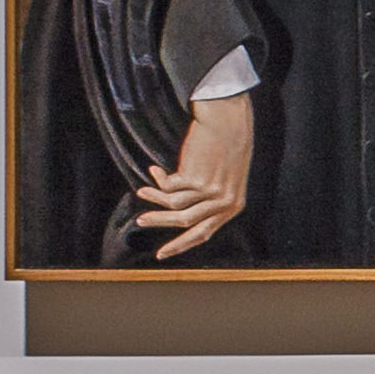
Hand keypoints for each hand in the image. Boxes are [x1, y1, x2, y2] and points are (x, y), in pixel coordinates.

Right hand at [135, 93, 253, 260]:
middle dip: (160, 223)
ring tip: (140, 193)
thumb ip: (211, 197)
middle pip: (184, 223)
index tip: (162, 253)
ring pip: (172, 206)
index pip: (204, 233)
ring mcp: (211, 191)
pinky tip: (154, 170)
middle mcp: (224, 202)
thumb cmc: (227, 145)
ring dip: (153, 199)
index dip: (182, 244)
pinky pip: (168, 187)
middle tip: (140, 222)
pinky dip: (158, 180)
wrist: (227, 120)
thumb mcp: (227, 176)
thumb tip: (179, 212)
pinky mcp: (195, 178)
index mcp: (234, 205)